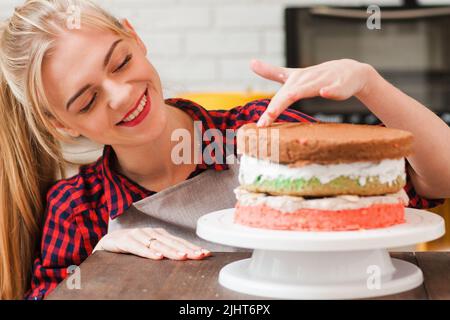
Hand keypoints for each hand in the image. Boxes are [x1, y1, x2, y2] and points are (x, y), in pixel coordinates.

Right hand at [93, 228, 211, 260]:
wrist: (107, 242)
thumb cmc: (133, 246)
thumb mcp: (151, 248)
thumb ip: (165, 250)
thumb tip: (187, 257)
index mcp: (159, 234)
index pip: (178, 241)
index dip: (192, 247)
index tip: (205, 253)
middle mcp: (151, 232)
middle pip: (171, 242)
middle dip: (187, 249)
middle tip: (199, 255)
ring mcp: (138, 235)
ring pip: (157, 245)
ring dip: (171, 251)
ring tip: (183, 256)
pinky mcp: (125, 240)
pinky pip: (138, 248)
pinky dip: (148, 253)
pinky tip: (158, 257)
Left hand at [251, 58, 372, 126]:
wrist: (348, 71)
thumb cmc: (317, 76)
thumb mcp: (293, 74)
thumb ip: (272, 72)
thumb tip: (251, 62)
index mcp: (295, 80)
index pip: (279, 96)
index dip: (269, 110)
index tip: (260, 125)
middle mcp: (306, 80)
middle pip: (289, 94)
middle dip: (277, 107)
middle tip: (265, 121)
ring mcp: (323, 81)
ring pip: (308, 89)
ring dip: (297, 95)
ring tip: (287, 100)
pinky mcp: (339, 84)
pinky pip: (334, 88)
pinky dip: (329, 90)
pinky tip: (324, 92)